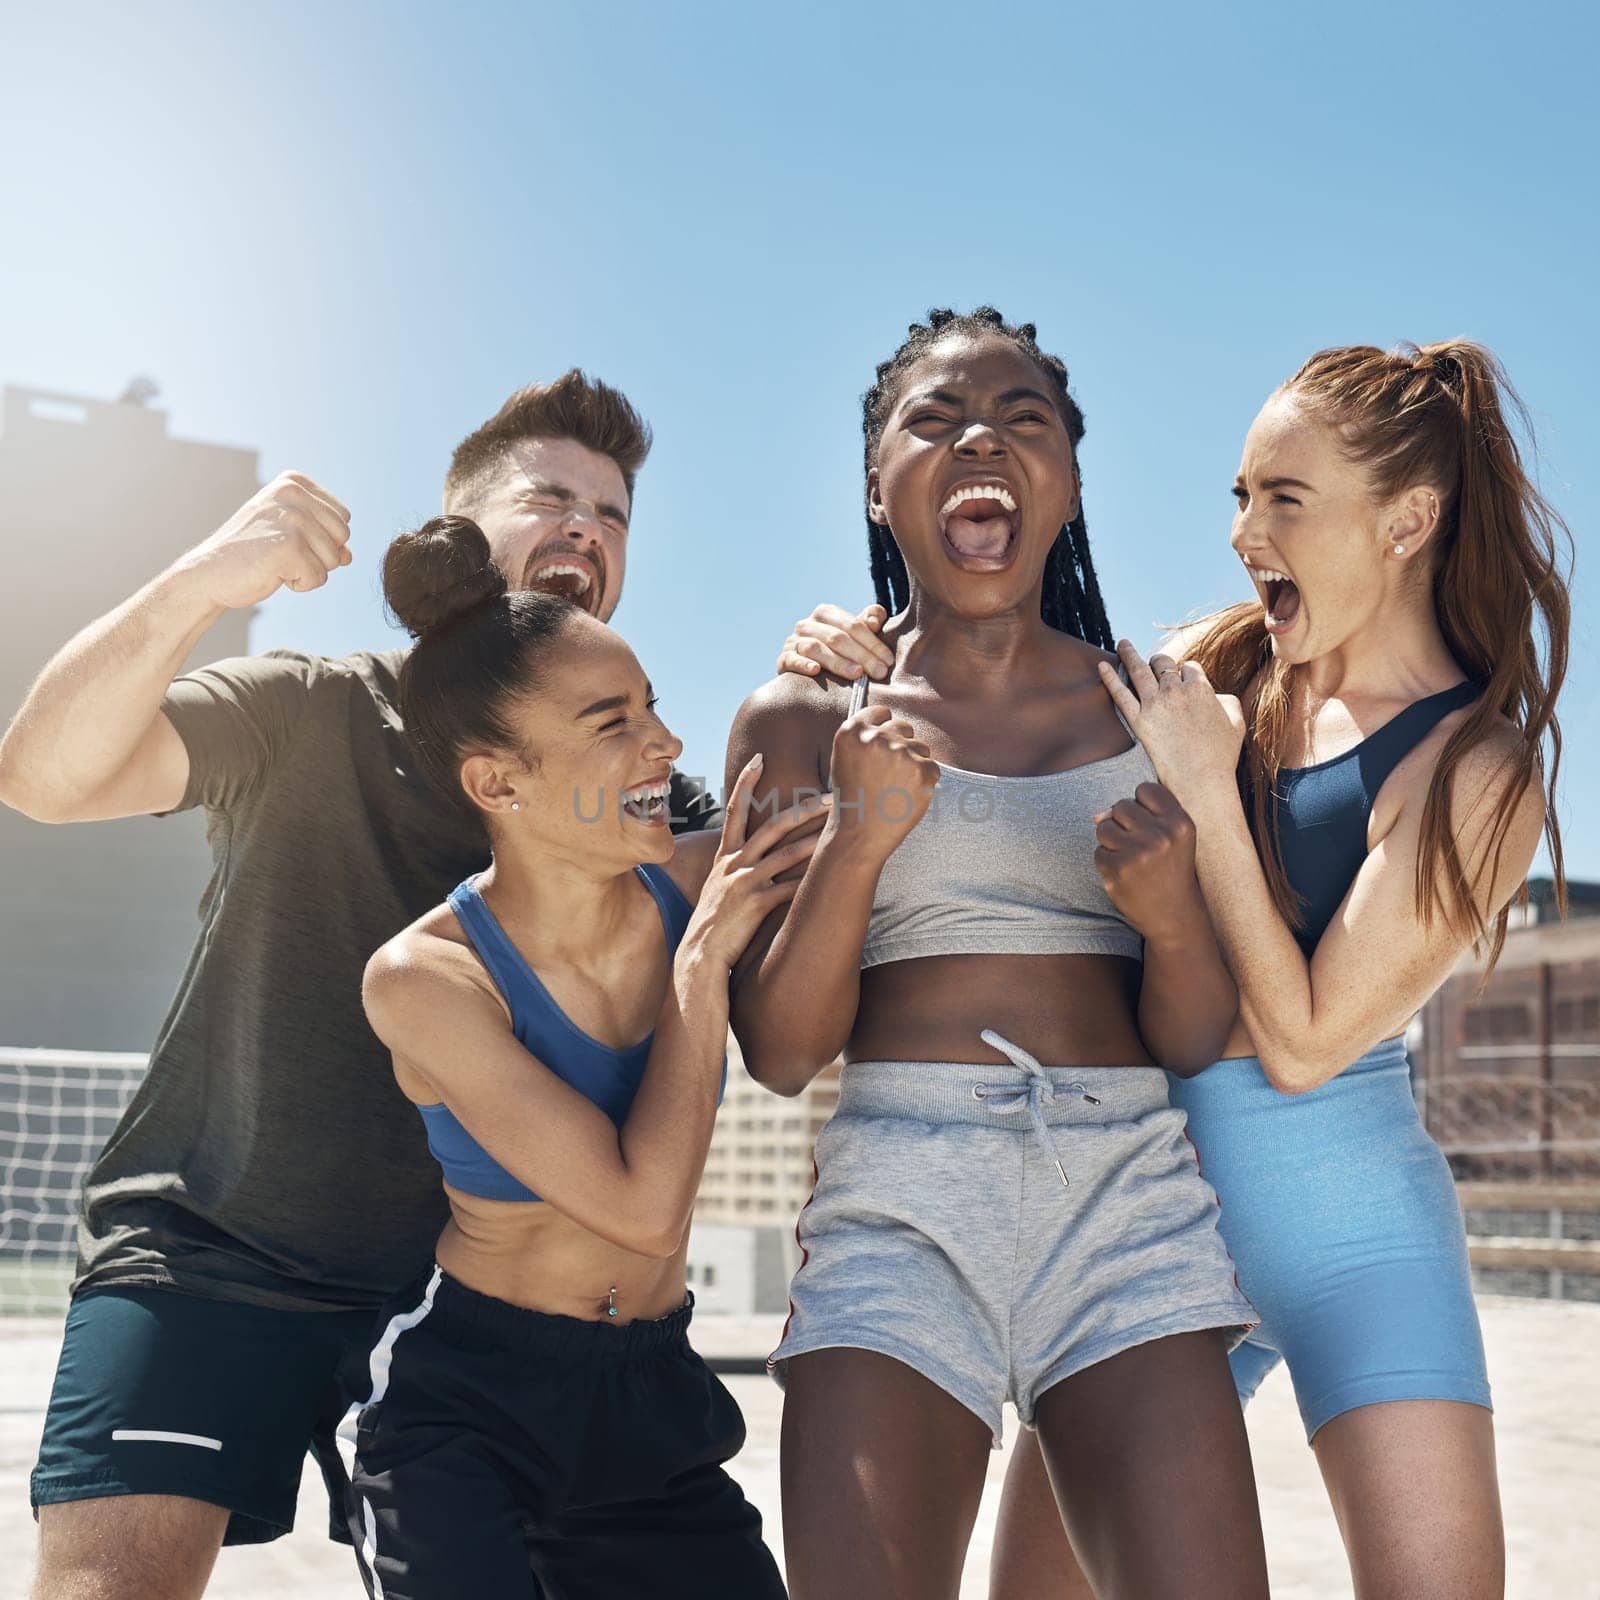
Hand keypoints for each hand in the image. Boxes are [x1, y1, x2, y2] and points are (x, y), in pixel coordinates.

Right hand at [175, 471, 352, 609]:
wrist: (208, 572)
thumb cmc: (249, 552)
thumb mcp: (288, 534)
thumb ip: (323, 538)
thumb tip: (349, 555)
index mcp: (293, 482)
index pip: (343, 517)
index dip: (322, 538)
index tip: (286, 538)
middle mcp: (293, 493)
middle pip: (343, 537)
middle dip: (320, 555)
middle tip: (281, 554)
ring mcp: (291, 519)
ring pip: (335, 559)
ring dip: (309, 570)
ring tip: (275, 562)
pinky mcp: (289, 547)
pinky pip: (319, 577)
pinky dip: (300, 584)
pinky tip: (272, 573)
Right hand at [685, 755, 829, 968]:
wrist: (699, 954)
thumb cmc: (715, 923)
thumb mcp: (719, 886)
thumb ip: (736, 866)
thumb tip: (758, 854)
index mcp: (725, 855)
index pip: (735, 809)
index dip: (745, 782)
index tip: (760, 758)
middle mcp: (734, 863)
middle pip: (774, 825)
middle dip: (806, 808)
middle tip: (833, 796)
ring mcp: (744, 882)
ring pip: (787, 853)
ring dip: (817, 840)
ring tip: (842, 830)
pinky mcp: (755, 904)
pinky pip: (789, 888)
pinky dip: (811, 882)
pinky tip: (832, 877)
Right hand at [776, 603, 894, 681]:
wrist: (806, 671)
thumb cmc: (839, 652)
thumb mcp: (855, 636)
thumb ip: (868, 623)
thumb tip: (875, 620)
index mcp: (826, 613)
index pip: (852, 625)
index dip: (873, 642)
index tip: (889, 661)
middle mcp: (807, 624)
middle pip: (837, 637)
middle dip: (861, 655)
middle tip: (879, 672)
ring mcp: (793, 641)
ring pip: (816, 648)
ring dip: (838, 662)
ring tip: (857, 675)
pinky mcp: (783, 659)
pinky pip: (791, 660)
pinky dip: (803, 664)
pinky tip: (816, 671)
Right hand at [826, 704, 938, 859]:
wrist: (859, 836)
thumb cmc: (852, 800)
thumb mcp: (844, 761)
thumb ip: (863, 738)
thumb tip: (889, 721)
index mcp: (852, 731)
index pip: (881, 712)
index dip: (884, 727)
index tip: (884, 743)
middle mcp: (876, 737)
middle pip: (903, 726)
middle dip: (901, 744)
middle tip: (890, 772)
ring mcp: (900, 752)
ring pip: (921, 746)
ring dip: (914, 763)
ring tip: (896, 788)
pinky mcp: (922, 770)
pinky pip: (932, 767)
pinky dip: (924, 782)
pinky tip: (906, 796)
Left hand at [1093, 782, 1204, 941]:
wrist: (1174, 915)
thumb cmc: (1169, 868)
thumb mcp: (1171, 836)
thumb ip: (1141, 814)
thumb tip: (1097, 816)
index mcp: (1180, 823)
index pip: (1145, 789)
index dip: (1142, 806)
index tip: (1150, 825)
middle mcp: (1162, 836)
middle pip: (1121, 806)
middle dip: (1124, 823)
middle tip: (1140, 847)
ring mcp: (1139, 853)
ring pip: (1104, 827)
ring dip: (1111, 842)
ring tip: (1132, 859)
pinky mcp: (1118, 870)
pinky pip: (1098, 852)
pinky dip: (1107, 863)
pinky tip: (1126, 876)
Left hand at [1097, 640, 1245, 813]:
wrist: (1201, 780)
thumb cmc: (1221, 756)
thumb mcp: (1236, 722)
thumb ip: (1227, 701)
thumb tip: (1216, 694)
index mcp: (1201, 687)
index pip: (1189, 667)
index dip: (1185, 672)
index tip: (1182, 678)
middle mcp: (1176, 690)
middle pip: (1163, 663)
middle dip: (1159, 661)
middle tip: (1154, 664)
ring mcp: (1155, 704)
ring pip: (1139, 669)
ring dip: (1129, 654)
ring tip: (1122, 644)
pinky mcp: (1139, 721)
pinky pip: (1120, 693)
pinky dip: (1109, 677)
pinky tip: (1101, 666)